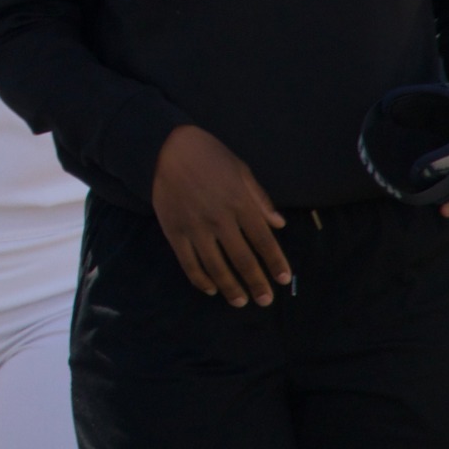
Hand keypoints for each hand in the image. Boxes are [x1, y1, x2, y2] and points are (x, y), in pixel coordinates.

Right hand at [151, 124, 290, 306]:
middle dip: (257, 283)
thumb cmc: (208, 155)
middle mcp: (220, 220)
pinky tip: (210, 289)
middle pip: (243, 260)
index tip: (284, 279)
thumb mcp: (241, 170)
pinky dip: (200, 279)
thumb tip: (279, 224)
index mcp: (240, 203)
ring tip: (240, 302)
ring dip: (231, 288)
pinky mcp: (174, 231)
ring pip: (217, 267)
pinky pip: (189, 263)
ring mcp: (195, 228)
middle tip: (265, 300)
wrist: (164, 147)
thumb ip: (260, 199)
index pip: (264, 241)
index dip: (276, 263)